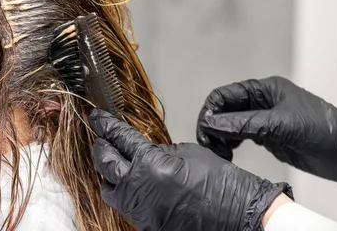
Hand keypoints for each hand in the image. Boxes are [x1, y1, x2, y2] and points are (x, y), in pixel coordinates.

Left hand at [89, 109, 291, 230]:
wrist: (239, 217)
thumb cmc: (219, 182)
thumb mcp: (186, 152)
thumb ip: (158, 150)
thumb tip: (140, 149)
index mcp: (150, 163)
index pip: (119, 138)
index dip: (105, 124)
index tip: (97, 117)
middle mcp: (138, 188)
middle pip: (104, 162)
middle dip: (101, 147)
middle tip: (101, 137)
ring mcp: (139, 209)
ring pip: (108, 188)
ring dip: (107, 173)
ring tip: (112, 161)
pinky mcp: (144, 224)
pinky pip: (123, 205)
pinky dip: (121, 191)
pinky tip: (128, 182)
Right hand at [197, 76, 336, 183]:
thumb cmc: (324, 131)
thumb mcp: (280, 125)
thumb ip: (243, 124)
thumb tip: (211, 123)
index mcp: (264, 89)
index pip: (226, 94)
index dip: (211, 110)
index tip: (204, 128)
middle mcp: (262, 102)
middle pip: (225, 109)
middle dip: (213, 125)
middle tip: (208, 144)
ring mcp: (264, 120)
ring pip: (230, 124)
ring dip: (220, 136)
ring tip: (218, 151)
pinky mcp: (268, 137)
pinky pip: (240, 137)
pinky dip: (230, 144)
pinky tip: (229, 153)